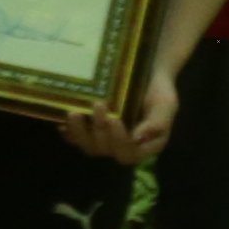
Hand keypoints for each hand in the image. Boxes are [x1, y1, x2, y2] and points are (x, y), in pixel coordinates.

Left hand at [65, 66, 184, 165]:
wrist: (144, 74)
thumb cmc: (158, 91)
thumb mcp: (166, 104)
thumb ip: (157, 122)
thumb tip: (137, 138)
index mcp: (143, 146)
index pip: (128, 154)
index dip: (119, 141)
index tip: (115, 119)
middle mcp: (121, 146)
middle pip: (104, 150)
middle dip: (99, 130)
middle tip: (98, 105)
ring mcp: (102, 139)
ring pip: (88, 146)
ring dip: (79, 133)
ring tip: (74, 113)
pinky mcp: (88, 130)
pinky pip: (74, 137)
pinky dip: (68, 131)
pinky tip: (62, 121)